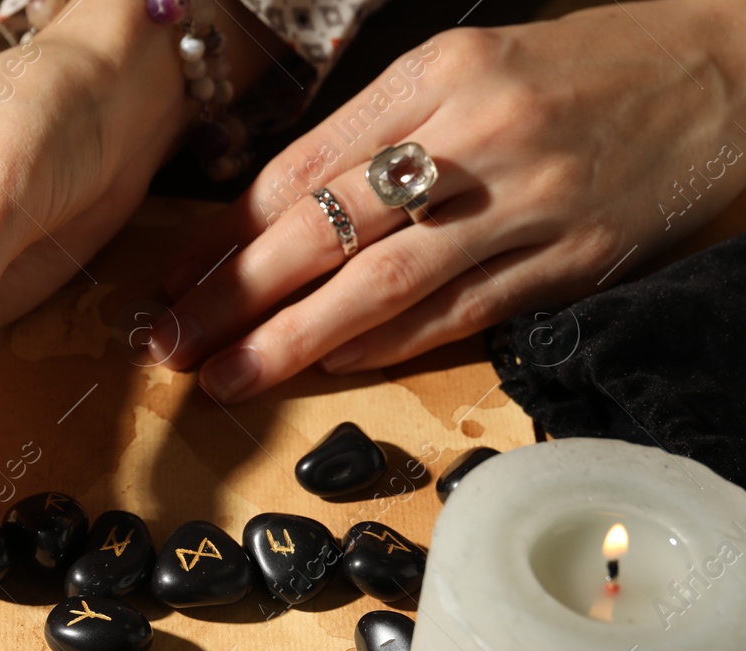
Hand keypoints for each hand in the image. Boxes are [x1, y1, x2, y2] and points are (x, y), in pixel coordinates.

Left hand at [156, 1, 745, 400]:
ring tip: (230, 377)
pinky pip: (460, 314)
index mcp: (438, 74)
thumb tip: (282, 208)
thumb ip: (381, 131)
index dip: (228, 233)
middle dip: (236, 294)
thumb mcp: (473, 64)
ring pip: (385, 284)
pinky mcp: (570, 261)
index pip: (303, 167)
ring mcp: (526, 203)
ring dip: (297, 338)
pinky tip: (334, 366)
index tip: (173, 278)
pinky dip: (390, 345)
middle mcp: (475, 134)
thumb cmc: (586, 67)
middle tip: (170, 345)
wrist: (730, 74)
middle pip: (327, 228)